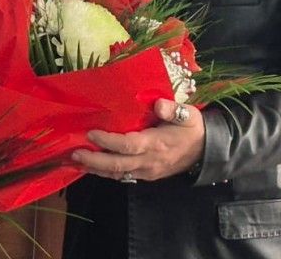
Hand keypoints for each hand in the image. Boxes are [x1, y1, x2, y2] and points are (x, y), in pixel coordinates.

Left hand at [70, 98, 204, 181]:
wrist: (206, 152)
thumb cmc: (192, 128)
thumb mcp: (188, 114)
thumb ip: (173, 109)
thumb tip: (158, 104)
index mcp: (157, 144)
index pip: (128, 145)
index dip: (108, 141)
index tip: (91, 132)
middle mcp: (149, 161)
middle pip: (117, 165)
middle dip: (94, 160)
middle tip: (75, 153)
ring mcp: (147, 171)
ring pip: (118, 174)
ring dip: (96, 168)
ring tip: (76, 161)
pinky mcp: (146, 175)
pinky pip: (123, 176)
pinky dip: (106, 172)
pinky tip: (93, 166)